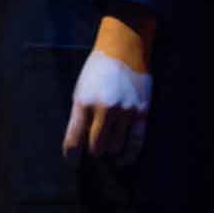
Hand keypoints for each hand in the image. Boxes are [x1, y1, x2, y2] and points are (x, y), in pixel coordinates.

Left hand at [64, 49, 150, 167]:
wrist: (123, 50)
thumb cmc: (97, 71)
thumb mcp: (80, 90)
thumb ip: (80, 115)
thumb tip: (81, 142)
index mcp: (83, 103)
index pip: (74, 138)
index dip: (71, 156)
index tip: (71, 162)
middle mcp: (104, 109)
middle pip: (96, 146)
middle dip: (93, 150)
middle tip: (93, 149)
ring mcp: (125, 112)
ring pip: (115, 146)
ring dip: (109, 150)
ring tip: (107, 147)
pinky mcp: (142, 112)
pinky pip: (137, 142)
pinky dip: (129, 155)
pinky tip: (123, 160)